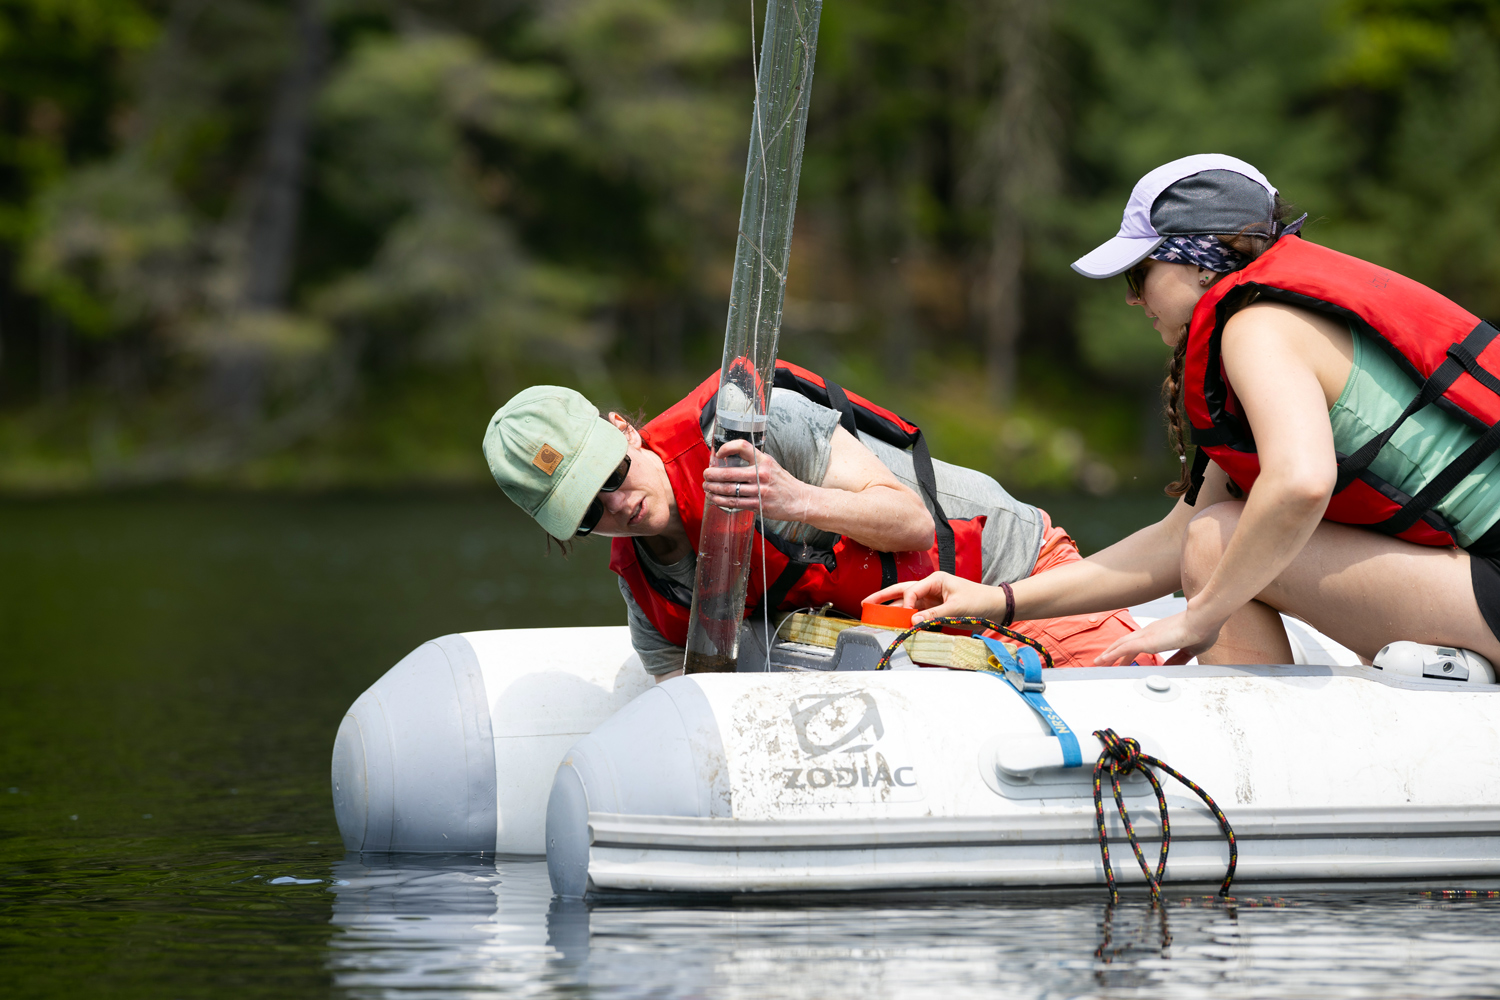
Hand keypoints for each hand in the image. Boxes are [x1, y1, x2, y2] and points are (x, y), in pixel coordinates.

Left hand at [701, 439, 814, 521]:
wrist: (799, 500)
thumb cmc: (782, 482)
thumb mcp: (771, 464)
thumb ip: (754, 462)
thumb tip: (730, 461)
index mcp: (764, 461)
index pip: (742, 447)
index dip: (727, 448)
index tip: (718, 453)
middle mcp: (761, 474)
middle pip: (729, 473)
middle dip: (712, 475)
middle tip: (706, 475)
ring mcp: (760, 491)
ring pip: (730, 490)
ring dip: (714, 489)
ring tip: (707, 488)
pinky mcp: (758, 505)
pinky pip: (735, 503)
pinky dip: (721, 501)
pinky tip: (715, 499)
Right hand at [864, 572, 1005, 623]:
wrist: (996, 608)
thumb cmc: (980, 601)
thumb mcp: (957, 608)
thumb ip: (934, 615)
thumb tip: (913, 620)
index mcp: (935, 580)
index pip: (911, 590)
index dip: (905, 603)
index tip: (907, 616)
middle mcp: (930, 588)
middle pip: (901, 592)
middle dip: (883, 597)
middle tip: (866, 603)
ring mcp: (932, 600)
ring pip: (907, 604)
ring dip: (893, 610)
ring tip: (875, 616)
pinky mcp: (935, 611)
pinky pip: (917, 615)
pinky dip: (907, 619)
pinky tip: (896, 624)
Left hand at [1095, 608, 1222, 665]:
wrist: (1205, 619)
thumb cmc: (1203, 630)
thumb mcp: (1189, 650)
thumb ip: (1178, 660)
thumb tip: (1169, 669)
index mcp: (1159, 632)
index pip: (1138, 644)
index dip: (1128, 653)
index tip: (1122, 662)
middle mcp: (1149, 631)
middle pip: (1125, 643)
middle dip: (1113, 654)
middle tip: (1103, 663)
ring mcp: (1147, 634)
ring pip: (1121, 645)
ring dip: (1108, 654)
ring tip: (1098, 663)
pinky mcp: (1147, 640)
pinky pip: (1124, 648)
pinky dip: (1112, 654)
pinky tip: (1103, 660)